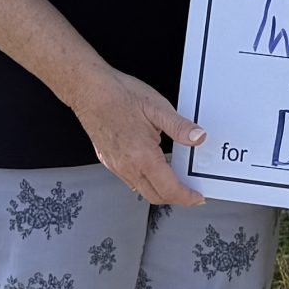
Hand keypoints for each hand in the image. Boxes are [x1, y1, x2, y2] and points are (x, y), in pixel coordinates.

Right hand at [72, 67, 208, 206]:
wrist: (89, 90)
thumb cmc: (118, 95)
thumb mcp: (157, 107)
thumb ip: (180, 127)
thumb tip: (199, 137)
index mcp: (142, 155)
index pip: (169, 189)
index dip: (186, 197)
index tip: (197, 197)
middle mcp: (127, 166)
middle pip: (155, 196)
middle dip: (175, 198)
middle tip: (190, 193)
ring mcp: (115, 165)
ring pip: (141, 190)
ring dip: (160, 190)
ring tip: (175, 180)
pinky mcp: (109, 161)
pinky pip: (130, 180)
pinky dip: (146, 181)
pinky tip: (153, 167)